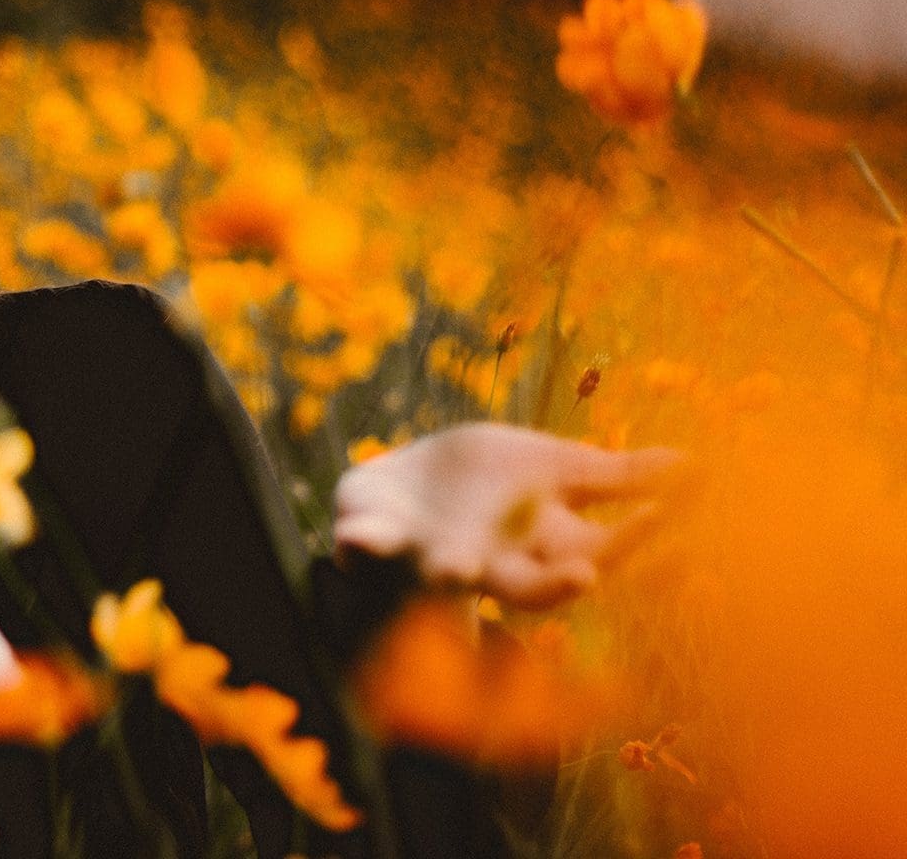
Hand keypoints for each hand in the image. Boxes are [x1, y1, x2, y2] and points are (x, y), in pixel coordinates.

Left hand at [334, 422, 681, 607]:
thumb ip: (620, 477)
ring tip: (457, 569)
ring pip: (445, 577)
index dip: (635, 544)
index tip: (669, 522)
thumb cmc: (490, 483)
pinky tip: (352, 539)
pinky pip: (365, 547)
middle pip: (530, 589)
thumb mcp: (557, 469)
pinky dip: (361, 544)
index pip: (599, 556)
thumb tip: (705, 467)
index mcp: (541, 547)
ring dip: (451, 574)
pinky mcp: (376, 538)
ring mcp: (429, 556)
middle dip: (556, 586)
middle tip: (585, 577)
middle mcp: (492, 565)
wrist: (404, 482)